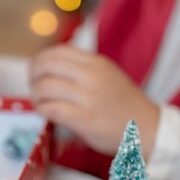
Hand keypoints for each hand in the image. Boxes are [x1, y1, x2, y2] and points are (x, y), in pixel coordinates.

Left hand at [30, 45, 159, 157]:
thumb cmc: (124, 104)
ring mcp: (89, 98)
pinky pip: (52, 109)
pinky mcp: (85, 119)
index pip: (58, 51)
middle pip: (47, 66)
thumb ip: (83, 69)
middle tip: (32, 86)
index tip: (35, 70)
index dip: (40, 59)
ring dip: (36, 95)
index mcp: (97, 63)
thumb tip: (50, 67)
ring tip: (38, 102)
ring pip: (46, 87)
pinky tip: (44, 113)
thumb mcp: (108, 75)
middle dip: (33, 76)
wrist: (147, 128)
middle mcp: (92, 76)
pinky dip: (42, 110)